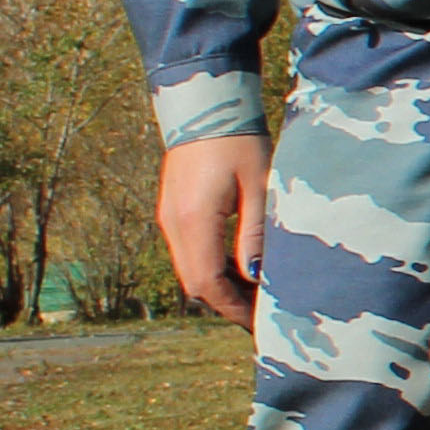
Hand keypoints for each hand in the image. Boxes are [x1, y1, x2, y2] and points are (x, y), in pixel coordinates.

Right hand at [156, 135, 270, 328]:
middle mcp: (173, 223)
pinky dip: (210, 266)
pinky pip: (187, 250)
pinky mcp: (172, 209)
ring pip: (188, 269)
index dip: (232, 308)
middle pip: (194, 283)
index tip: (259, 323)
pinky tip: (238, 265)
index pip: (208, 283)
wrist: (205, 107)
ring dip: (217, 286)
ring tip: (254, 294)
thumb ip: (255, 234)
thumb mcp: (258, 187)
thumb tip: (255, 276)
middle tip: (260, 315)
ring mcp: (168, 217)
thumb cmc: (239, 142)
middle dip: (225, 303)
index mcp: (194, 221)